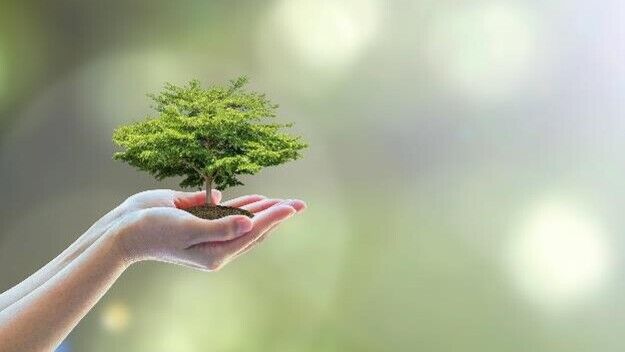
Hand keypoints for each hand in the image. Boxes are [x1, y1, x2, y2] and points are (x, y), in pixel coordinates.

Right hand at [109, 192, 305, 270]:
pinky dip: (241, 205)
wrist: (123, 230)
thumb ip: (220, 228)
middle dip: (276, 214)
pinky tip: (254, 199)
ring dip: (262, 209)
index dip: (275, 217)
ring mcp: (208, 231)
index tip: (293, 206)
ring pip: (242, 220)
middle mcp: (216, 244)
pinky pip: (226, 212)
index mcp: (216, 252)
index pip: (253, 231)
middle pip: (254, 228)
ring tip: (282, 201)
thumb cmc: (153, 231)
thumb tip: (249, 224)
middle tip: (298, 204)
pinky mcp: (198, 219)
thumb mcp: (188, 230)